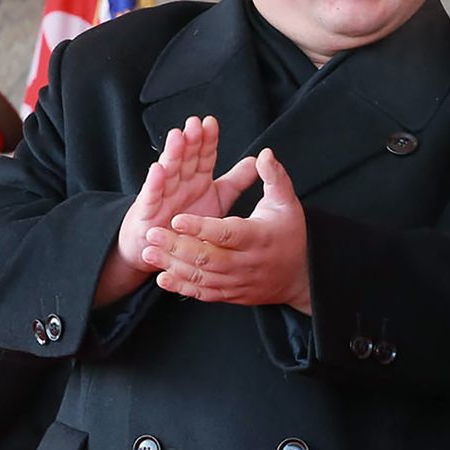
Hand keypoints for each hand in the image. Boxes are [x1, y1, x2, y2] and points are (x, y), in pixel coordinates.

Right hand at [99, 116, 258, 303]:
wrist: (158, 248)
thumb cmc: (187, 222)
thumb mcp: (218, 200)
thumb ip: (236, 181)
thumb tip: (256, 161)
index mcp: (197, 179)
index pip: (204, 155)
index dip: (207, 140)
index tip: (211, 123)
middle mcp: (179, 183)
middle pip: (186, 158)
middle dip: (190, 140)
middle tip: (195, 123)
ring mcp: (162, 196)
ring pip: (168, 171)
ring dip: (172, 153)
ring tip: (177, 136)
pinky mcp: (148, 212)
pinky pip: (152, 197)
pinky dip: (154, 183)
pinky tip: (157, 169)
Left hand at [144, 147, 310, 312]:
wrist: (300, 276)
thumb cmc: (291, 232)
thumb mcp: (287, 202)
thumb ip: (274, 177)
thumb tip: (264, 153)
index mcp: (259, 237)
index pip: (226, 233)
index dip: (201, 228)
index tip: (177, 218)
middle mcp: (247, 263)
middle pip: (208, 258)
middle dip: (177, 247)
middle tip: (152, 234)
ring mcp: (238, 282)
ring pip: (202, 278)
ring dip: (173, 266)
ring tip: (149, 253)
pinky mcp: (232, 295)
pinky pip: (204, 294)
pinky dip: (182, 287)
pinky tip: (162, 277)